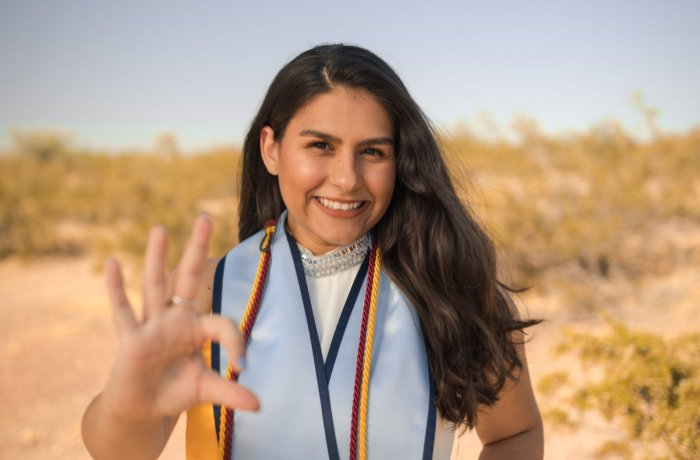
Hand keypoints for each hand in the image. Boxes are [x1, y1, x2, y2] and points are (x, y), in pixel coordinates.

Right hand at [100, 215, 258, 422]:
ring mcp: (151, 325)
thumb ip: (230, 393)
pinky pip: (122, 310)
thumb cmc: (175, 392)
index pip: (221, 323)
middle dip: (197, 249)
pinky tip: (113, 263)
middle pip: (188, 278)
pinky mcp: (130, 338)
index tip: (244, 365)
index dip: (235, 342)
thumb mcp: (205, 390)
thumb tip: (260, 405)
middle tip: (205, 217)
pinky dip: (116, 288)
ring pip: (155, 285)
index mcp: (196, 328)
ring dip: (157, 258)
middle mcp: (175, 319)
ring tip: (160, 229)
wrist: (142, 408)